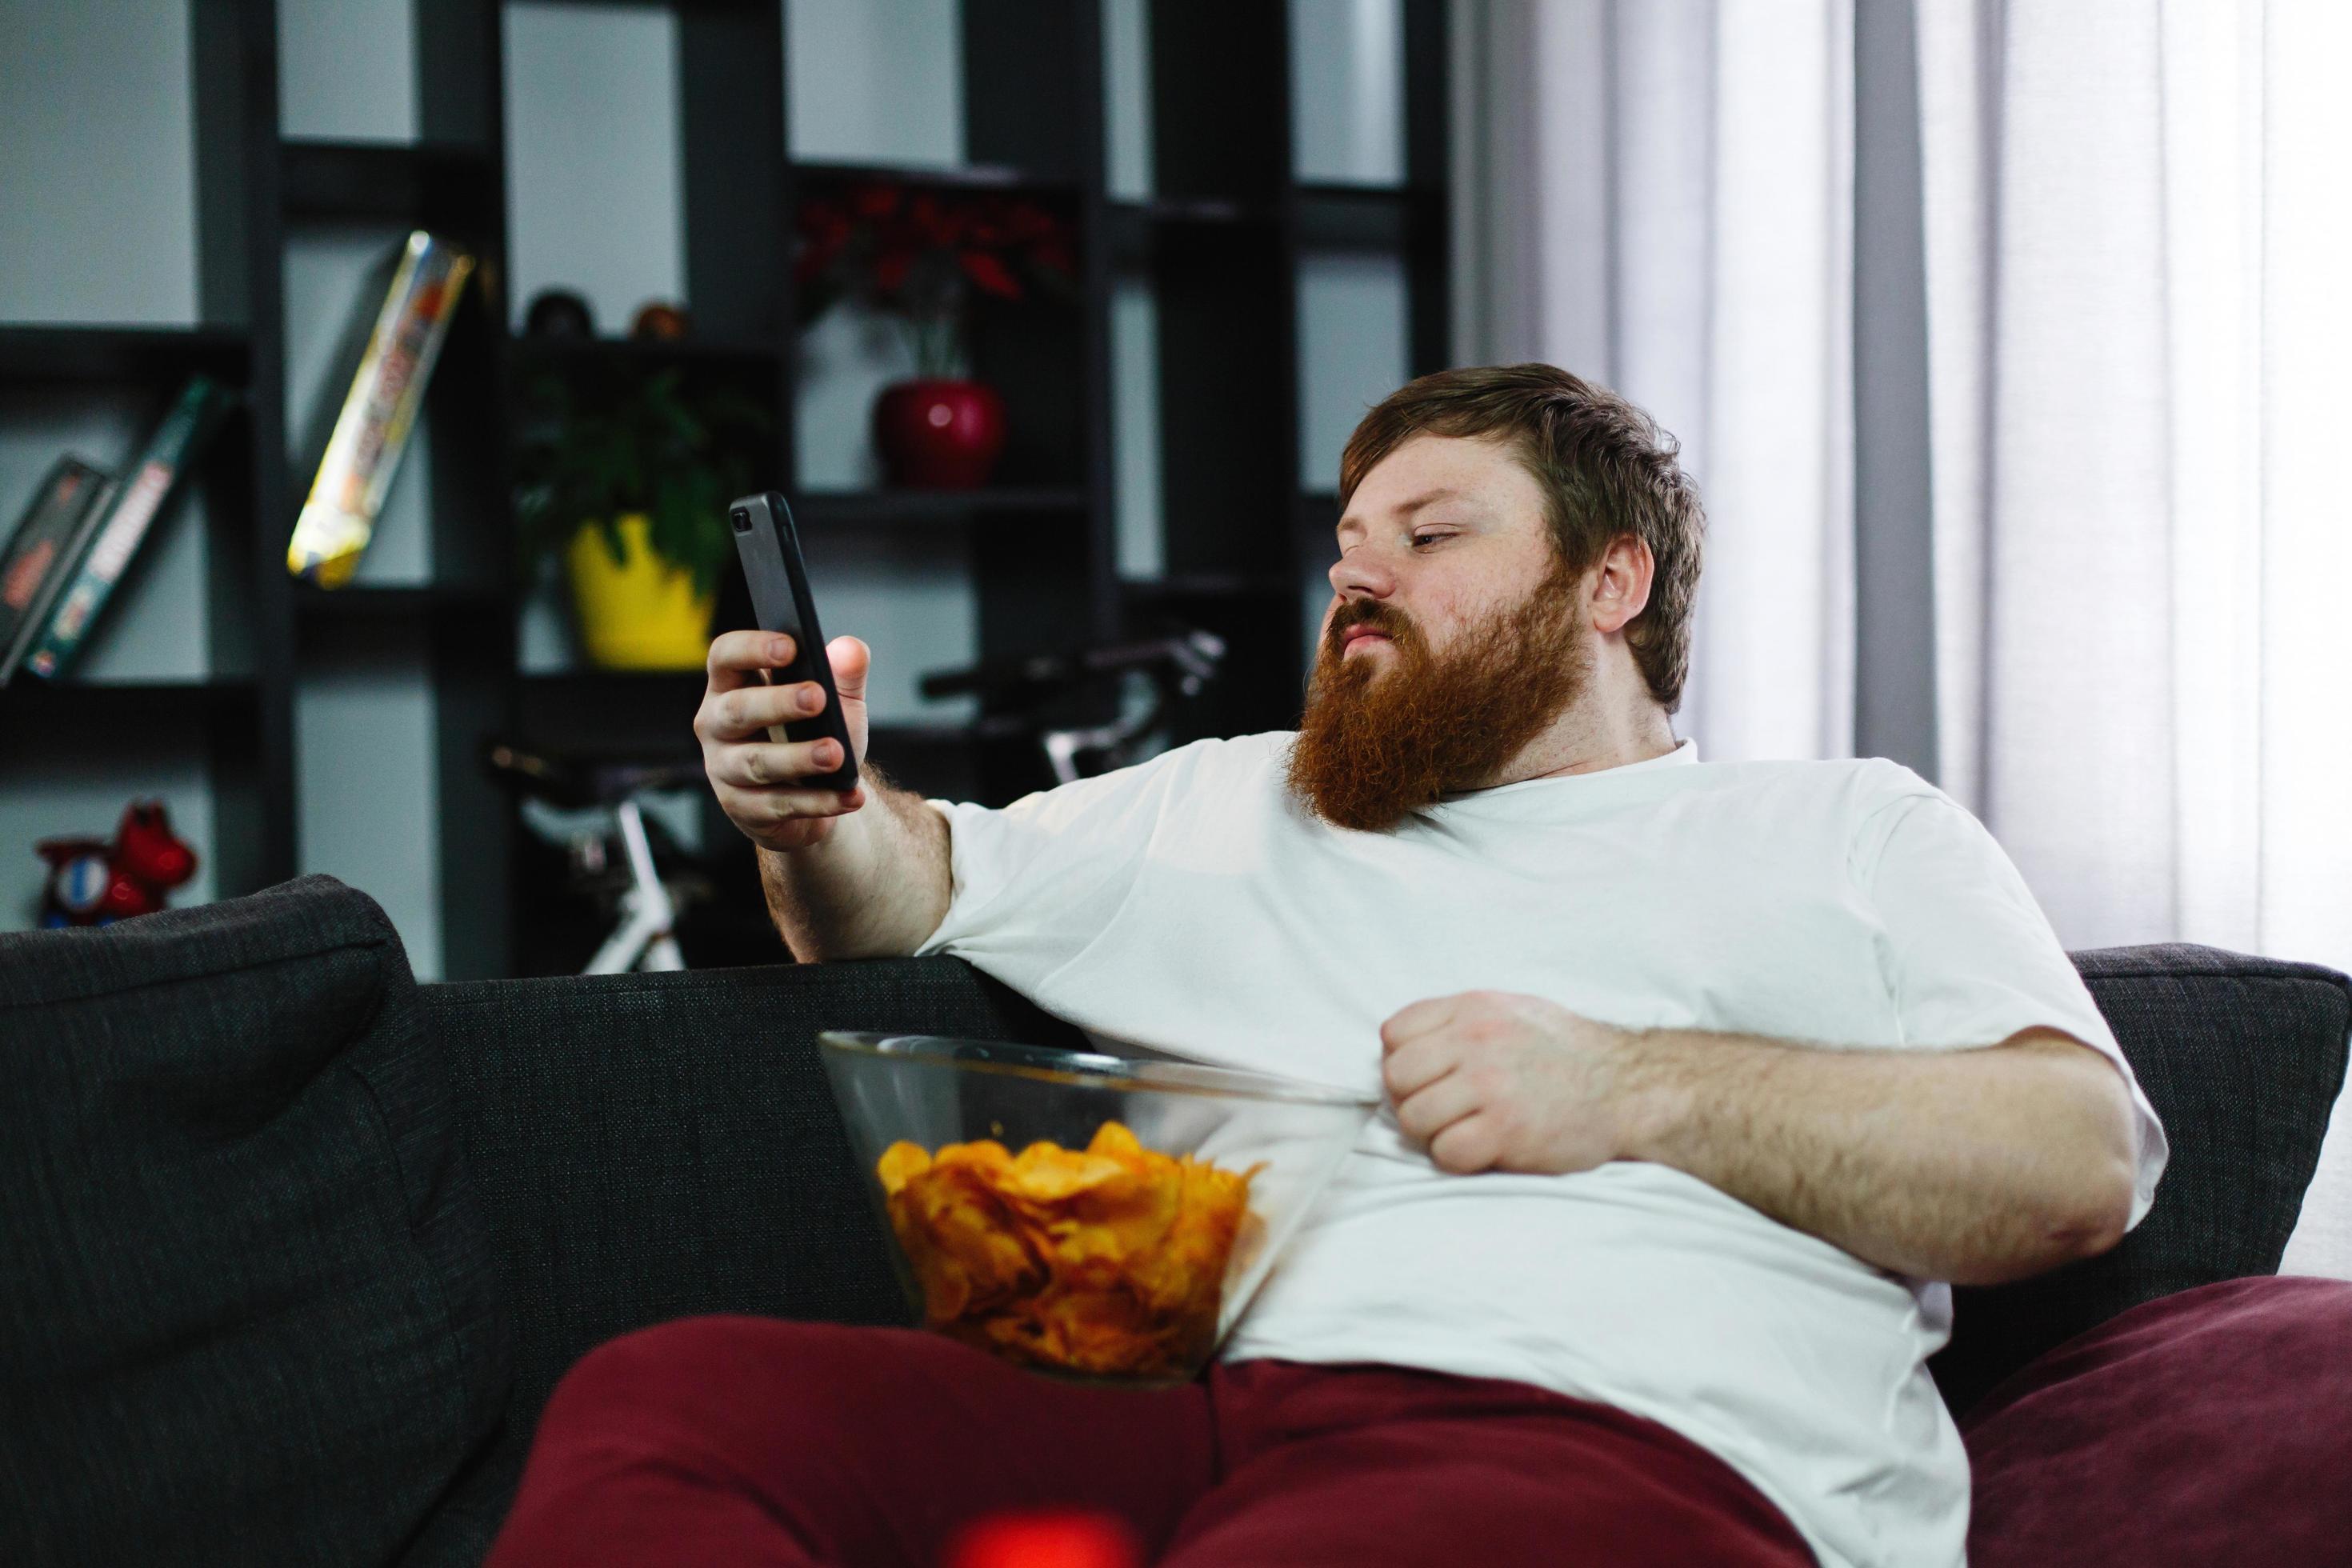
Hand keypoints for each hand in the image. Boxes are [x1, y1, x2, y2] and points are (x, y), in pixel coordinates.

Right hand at [696, 630, 871, 852]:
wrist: (816, 792)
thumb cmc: (815, 733)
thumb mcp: (836, 701)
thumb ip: (844, 674)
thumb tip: (851, 650)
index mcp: (732, 683)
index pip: (725, 656)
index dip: (751, 648)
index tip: (790, 646)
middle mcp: (716, 723)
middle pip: (737, 710)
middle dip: (777, 703)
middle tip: (818, 698)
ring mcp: (723, 768)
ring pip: (756, 762)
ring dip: (798, 758)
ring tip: (836, 754)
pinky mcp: (741, 807)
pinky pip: (779, 804)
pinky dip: (818, 801)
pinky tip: (848, 795)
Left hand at [1380, 991, 1656, 1175]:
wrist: (1627, 1086)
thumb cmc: (1565, 1052)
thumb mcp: (1511, 1011)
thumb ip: (1458, 1021)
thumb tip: (1402, 1046)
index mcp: (1473, 1008)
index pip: (1394, 1034)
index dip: (1404, 1062)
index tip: (1430, 1078)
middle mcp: (1476, 1040)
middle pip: (1396, 1077)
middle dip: (1412, 1100)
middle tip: (1444, 1112)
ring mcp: (1490, 1085)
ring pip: (1413, 1118)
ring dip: (1434, 1134)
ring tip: (1467, 1130)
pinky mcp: (1507, 1129)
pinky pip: (1446, 1152)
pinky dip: (1459, 1158)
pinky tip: (1485, 1149)